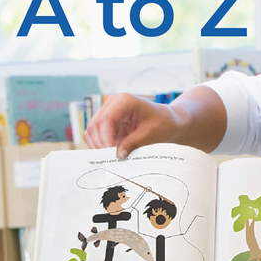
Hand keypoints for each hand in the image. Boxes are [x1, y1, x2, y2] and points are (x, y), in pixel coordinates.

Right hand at [85, 86, 227, 159]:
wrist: (168, 122)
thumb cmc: (163, 124)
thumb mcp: (150, 135)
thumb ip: (133, 144)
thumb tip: (117, 156)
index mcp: (125, 101)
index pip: (106, 119)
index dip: (105, 138)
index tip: (111, 153)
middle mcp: (113, 104)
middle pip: (95, 125)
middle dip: (100, 144)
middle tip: (111, 160)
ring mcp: (109, 112)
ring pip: (92, 130)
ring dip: (98, 145)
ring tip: (111, 158)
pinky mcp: (108, 123)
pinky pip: (96, 135)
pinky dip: (99, 145)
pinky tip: (110, 153)